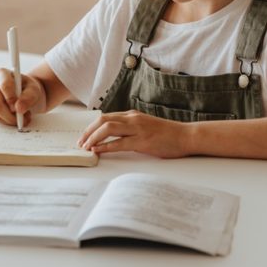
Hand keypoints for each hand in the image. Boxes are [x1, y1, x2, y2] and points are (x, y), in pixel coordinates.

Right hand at [0, 69, 46, 126]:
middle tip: (23, 119)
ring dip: (9, 120)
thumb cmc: (26, 87)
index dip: (12, 99)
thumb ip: (28, 97)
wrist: (20, 90)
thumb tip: (18, 109)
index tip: (19, 109)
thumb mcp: (33, 89)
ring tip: (22, 117)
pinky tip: (14, 116)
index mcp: (2, 73)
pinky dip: (5, 120)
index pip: (5, 86)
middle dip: (11, 116)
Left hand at [76, 110, 192, 158]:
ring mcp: (137, 129)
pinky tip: (98, 151)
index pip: (105, 117)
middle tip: (80, 142)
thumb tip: (114, 137)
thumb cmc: (167, 134)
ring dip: (93, 138)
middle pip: (102, 120)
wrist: (186, 136)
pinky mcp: (143, 141)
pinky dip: (105, 147)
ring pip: (107, 129)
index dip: (91, 127)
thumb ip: (130, 128)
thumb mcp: (145, 126)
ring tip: (86, 147)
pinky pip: (119, 143)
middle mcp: (132, 119)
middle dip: (88, 131)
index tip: (84, 136)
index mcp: (132, 115)